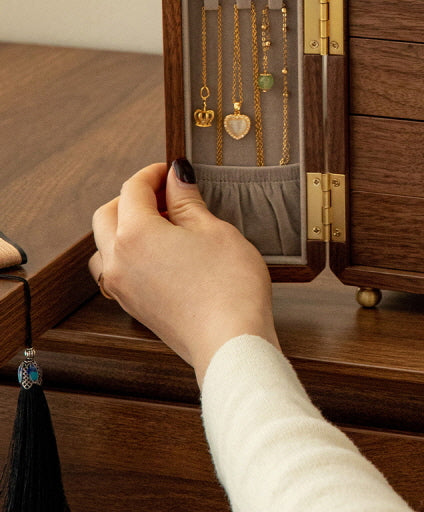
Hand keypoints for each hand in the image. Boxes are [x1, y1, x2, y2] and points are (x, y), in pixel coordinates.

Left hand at [90, 159, 279, 384]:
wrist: (230, 342)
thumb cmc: (229, 286)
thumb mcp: (214, 230)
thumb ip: (187, 201)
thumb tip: (177, 177)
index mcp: (135, 234)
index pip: (132, 189)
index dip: (153, 173)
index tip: (172, 169)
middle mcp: (118, 259)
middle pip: (108, 214)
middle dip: (133, 197)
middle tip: (169, 192)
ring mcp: (121, 286)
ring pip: (105, 244)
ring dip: (126, 226)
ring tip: (166, 224)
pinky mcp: (132, 306)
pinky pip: (116, 268)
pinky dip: (131, 251)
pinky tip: (164, 252)